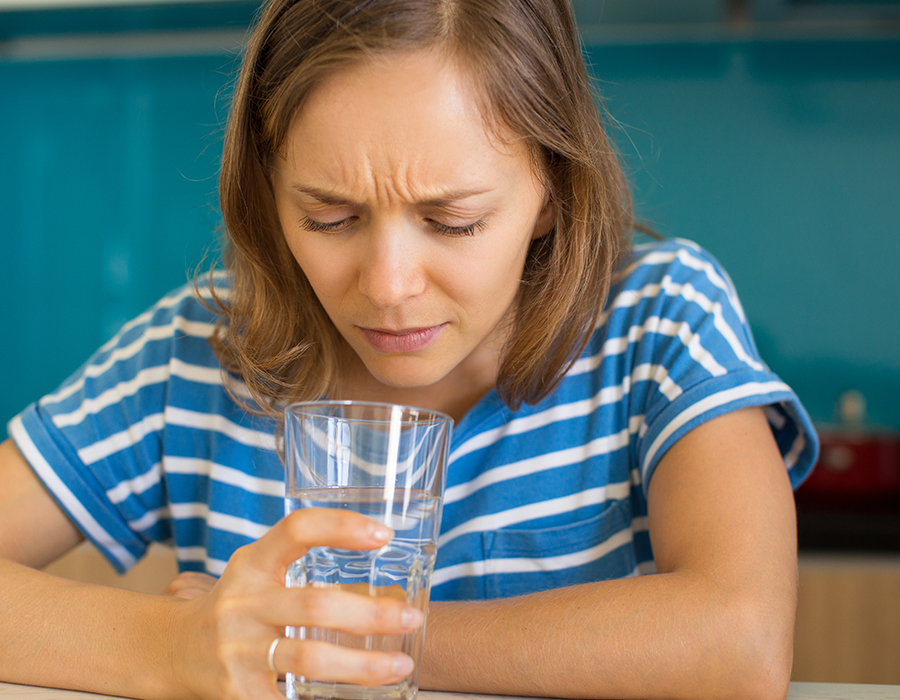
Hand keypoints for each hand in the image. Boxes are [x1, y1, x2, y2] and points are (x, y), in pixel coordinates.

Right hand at [169, 509, 423, 699]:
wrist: (171, 650)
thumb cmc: (236, 605)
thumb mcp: (257, 572)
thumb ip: (304, 566)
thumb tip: (383, 567)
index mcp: (253, 564)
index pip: (297, 529)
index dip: (340, 527)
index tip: (383, 535)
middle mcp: (242, 603)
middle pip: (315, 604)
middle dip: (371, 614)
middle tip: (412, 615)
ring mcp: (237, 650)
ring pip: (309, 659)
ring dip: (362, 666)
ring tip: (399, 664)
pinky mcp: (236, 692)